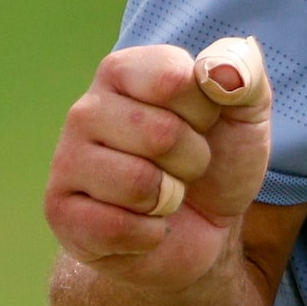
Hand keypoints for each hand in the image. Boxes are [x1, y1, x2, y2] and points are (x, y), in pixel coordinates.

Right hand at [45, 42, 273, 292]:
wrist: (201, 232)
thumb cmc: (216, 163)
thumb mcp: (245, 113)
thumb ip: (243, 74)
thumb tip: (221, 72)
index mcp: (122, 71)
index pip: (173, 79)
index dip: (205, 112)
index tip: (200, 124)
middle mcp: (85, 109)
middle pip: (160, 135)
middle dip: (192, 162)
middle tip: (182, 168)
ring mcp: (67, 161)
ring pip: (139, 183)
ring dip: (169, 200)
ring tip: (162, 195)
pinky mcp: (61, 212)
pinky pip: (120, 227)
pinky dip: (149, 234)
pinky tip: (142, 226)